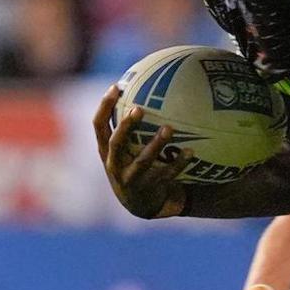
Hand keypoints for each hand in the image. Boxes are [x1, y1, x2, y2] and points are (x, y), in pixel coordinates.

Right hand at [92, 85, 190, 218]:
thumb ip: (132, 125)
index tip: (116, 86)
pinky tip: (191, 151)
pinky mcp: (148, 188)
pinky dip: (179, 163)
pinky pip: (166, 174)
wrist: (141, 203)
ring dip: (155, 144)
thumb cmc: (134, 164)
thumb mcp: (127, 147)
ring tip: (169, 128)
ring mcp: (130, 179)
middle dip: (126, 127)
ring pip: (142, 161)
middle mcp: (113, 164)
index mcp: (105, 150)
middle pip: (116, 143)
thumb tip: (149, 88)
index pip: (98, 125)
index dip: (104, 106)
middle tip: (138, 109)